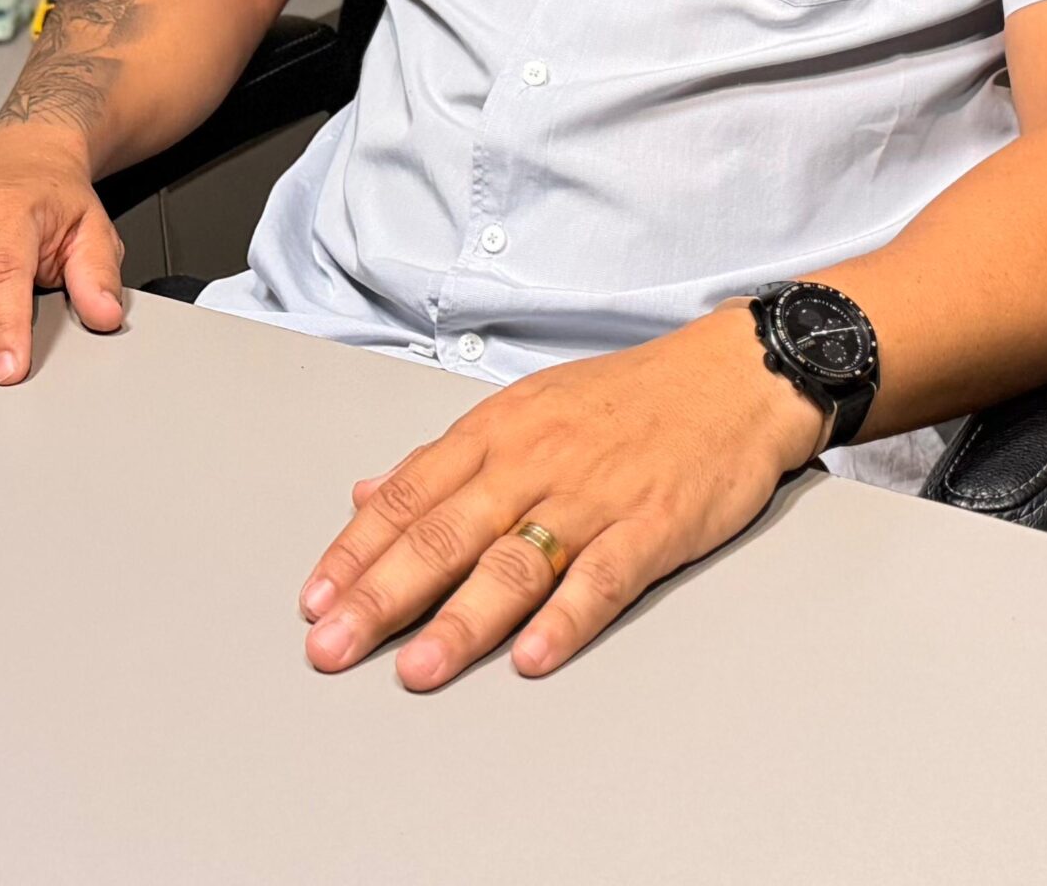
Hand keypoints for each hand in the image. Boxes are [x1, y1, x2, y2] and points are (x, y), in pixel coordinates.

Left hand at [297, 307, 827, 687]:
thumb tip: (367, 493)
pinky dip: (566, 617)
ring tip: (417, 668)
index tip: (315, 600)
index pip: (408, 495)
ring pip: (514, 562)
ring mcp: (593, 495)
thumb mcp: (523, 409)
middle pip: (444, 534)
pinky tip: (533, 656)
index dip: (356, 550)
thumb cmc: (624, 399)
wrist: (732, 377)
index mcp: (496, 431)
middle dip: (381, 595)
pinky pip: (604, 577)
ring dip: (461, 621)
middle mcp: (533, 461)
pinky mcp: (653, 526)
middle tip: (333, 647)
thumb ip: (445, 462)